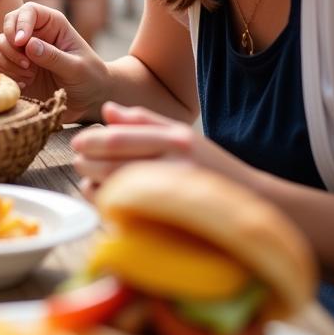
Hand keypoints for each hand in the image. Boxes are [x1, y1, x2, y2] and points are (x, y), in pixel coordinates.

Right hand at [0, 1, 109, 122]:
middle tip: (26, 64)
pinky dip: (6, 73)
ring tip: (28, 77)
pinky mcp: (16, 67)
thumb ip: (54, 56)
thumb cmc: (90, 78)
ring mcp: (23, 50)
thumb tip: (28, 44)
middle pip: (9, 23)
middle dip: (10, 43)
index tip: (21, 42)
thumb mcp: (77, 68)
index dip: (21, 23)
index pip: (29, 10)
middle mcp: (35, 33)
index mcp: (52, 24)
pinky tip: (23, 84)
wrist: (89, 99)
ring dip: (8, 60)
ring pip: (0, 43)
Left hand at [71, 102, 252, 198]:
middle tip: (78, 162)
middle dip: (86, 164)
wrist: (256, 206)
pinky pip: (129, 216)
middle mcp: (175, 166)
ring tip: (88, 181)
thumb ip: (144, 121)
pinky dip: (111, 207)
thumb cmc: (212, 167)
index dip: (92, 141)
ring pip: (115, 192)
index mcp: (175, 140)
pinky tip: (107, 201)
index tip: (77, 143)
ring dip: (93, 186)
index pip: (119, 139)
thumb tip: (107, 110)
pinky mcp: (172, 224)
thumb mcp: (183, 135)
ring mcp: (173, 198)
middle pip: (112, 165)